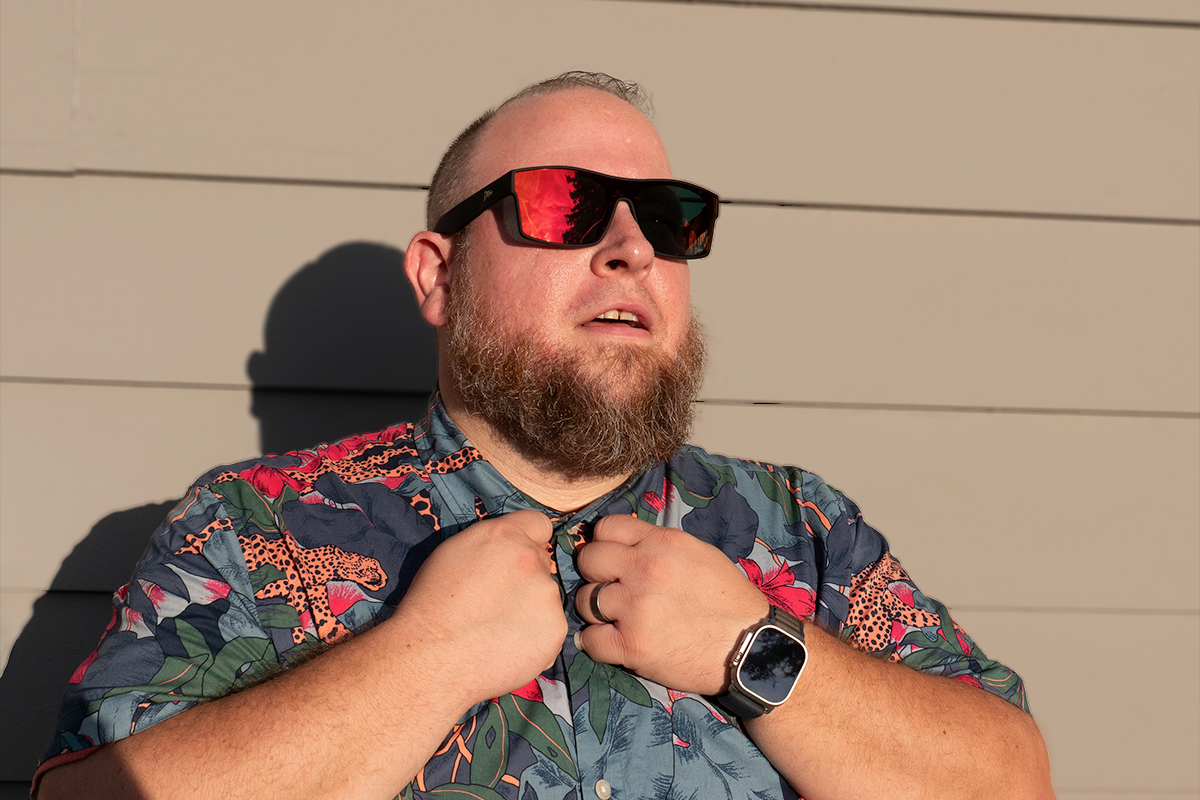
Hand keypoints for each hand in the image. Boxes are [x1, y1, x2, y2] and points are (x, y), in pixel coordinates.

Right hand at [392, 510, 566, 708]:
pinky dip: (534, 638)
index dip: (527, 541)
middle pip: (541, 563)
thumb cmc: (431, 605)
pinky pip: (550, 629)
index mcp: (504, 535)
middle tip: (495, 602)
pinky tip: (506, 647)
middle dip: (524, 578)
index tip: (514, 561)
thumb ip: (492, 544)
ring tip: (496, 630)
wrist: (430, 655)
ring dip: (529, 609)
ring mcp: (547, 595)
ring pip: (546, 598)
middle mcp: (531, 559)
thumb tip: (512, 549)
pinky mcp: (555, 630)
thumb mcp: (454, 553)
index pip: (538, 524)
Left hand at [574, 515, 767, 694]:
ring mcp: (636, 608)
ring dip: (595, 611)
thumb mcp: (699, 554)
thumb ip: (659, 545)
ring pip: (584, 600)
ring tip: (615, 619)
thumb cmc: (730, 602)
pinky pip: (590, 640)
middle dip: (595, 573)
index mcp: (662, 543)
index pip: (606, 528)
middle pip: (589, 560)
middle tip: (610, 588)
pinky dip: (596, 644)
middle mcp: (645, 570)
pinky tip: (610, 642)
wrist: (752, 648)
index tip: (613, 559)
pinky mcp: (632, 646)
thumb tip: (625, 545)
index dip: (605, 543)